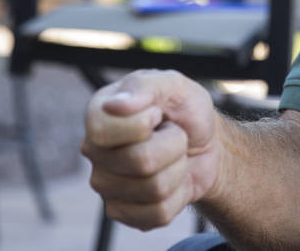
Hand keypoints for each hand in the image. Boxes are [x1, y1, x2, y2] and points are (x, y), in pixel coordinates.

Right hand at [82, 69, 219, 230]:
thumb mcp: (173, 85)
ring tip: (174, 155)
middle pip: (139, 161)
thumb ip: (144, 86)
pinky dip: (179, 195)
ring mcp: (105, 185)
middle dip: (174, 145)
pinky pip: (158, 213)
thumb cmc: (185, 110)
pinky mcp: (121, 212)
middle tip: (175, 134)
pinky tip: (173, 180)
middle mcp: (94, 151)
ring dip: (179, 169)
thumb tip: (114, 105)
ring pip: (154, 189)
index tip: (157, 113)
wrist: (205, 143)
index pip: (103, 131)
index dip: (142, 124)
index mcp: (98, 113)